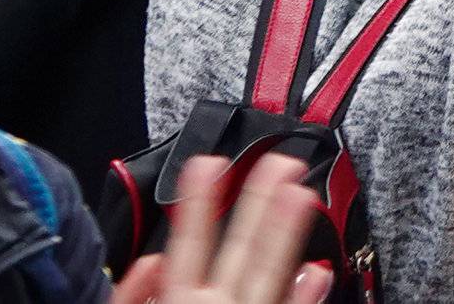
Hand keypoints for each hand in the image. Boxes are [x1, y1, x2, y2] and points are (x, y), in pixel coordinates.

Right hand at [112, 153, 326, 303]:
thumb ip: (133, 298)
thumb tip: (153, 260)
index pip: (188, 245)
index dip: (199, 202)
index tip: (209, 162)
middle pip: (240, 251)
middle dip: (260, 203)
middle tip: (281, 162)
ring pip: (268, 275)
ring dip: (286, 233)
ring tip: (303, 193)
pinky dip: (304, 298)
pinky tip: (320, 272)